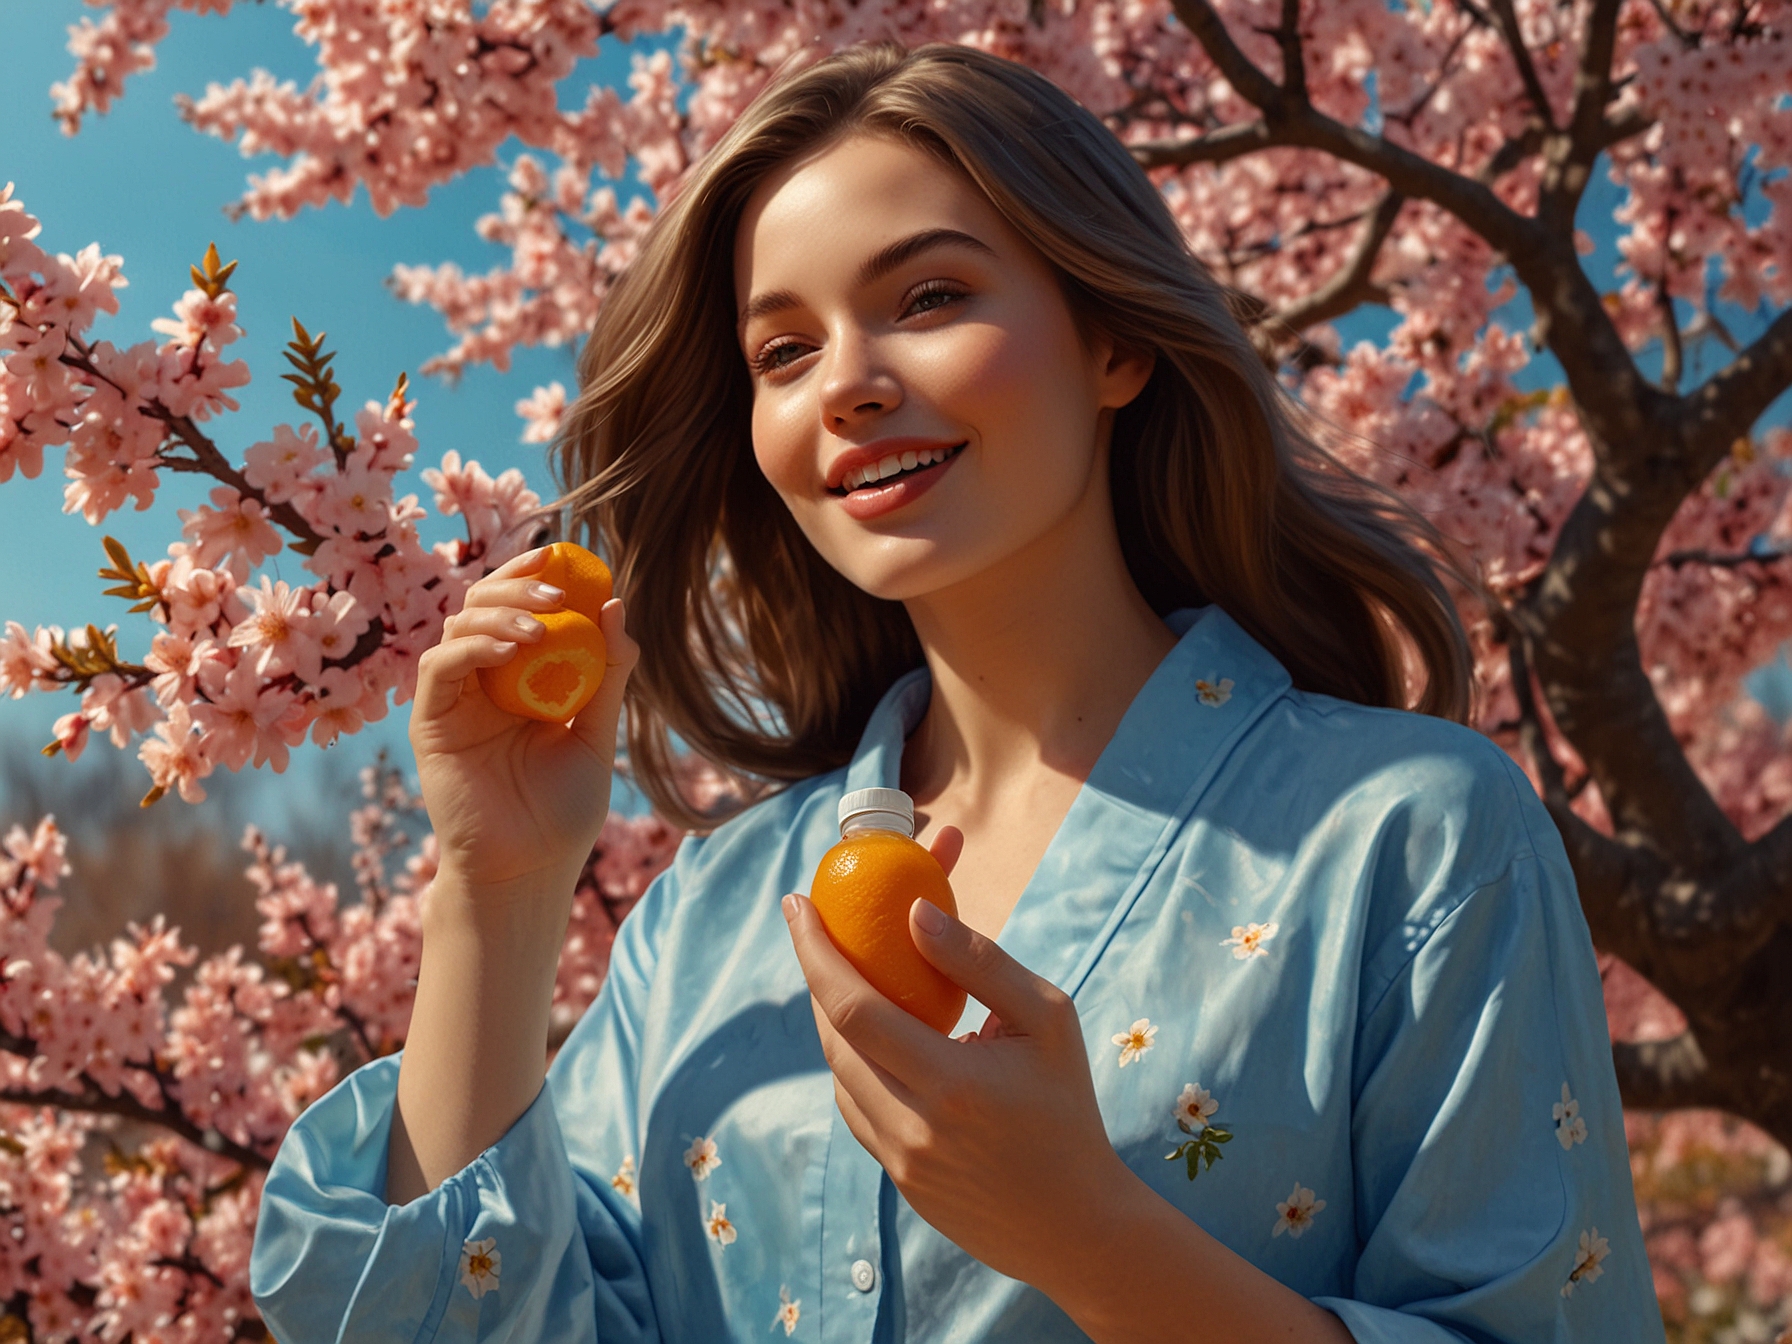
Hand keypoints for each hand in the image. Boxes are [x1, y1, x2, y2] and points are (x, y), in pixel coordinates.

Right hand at [408, 544, 639, 897]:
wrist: (529, 869)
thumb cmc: (564, 811)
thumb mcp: (595, 733)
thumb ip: (607, 675)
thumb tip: (617, 606)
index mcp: (518, 679)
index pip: (517, 608)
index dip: (533, 575)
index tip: (565, 555)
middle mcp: (480, 682)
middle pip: (480, 604)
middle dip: (514, 583)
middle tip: (556, 587)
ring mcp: (452, 700)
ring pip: (457, 626)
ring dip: (500, 612)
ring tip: (542, 627)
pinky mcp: (430, 722)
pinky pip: (439, 666)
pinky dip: (472, 645)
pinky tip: (511, 647)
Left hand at [782, 830, 1131, 1286]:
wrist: (1079, 1225)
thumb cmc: (1069, 1108)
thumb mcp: (1047, 1019)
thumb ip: (979, 962)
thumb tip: (914, 913)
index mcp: (950, 1083)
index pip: (853, 1007)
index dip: (815, 951)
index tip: (798, 904)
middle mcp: (911, 1127)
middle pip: (833, 1038)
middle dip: (816, 974)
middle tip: (816, 926)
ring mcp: (899, 1160)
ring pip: (840, 1074)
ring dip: (833, 1019)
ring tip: (847, 974)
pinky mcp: (899, 1181)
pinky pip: (858, 1109)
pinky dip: (856, 1064)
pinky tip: (876, 1037)